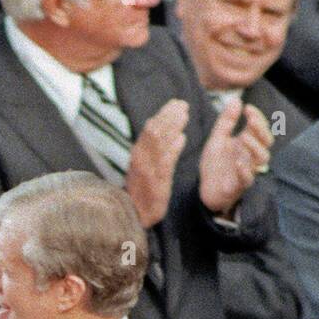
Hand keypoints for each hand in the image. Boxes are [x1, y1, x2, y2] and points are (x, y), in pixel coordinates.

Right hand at [125, 98, 188, 227]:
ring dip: (171, 127)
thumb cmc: (142, 191)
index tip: (176, 103)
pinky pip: (164, 163)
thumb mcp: (145, 168)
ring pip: (159, 143)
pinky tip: (181, 139)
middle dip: (169, 116)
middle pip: (154, 131)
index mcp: (138, 153)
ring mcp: (148, 170)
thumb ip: (155, 151)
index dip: (163, 114)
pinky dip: (172, 150)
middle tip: (183, 104)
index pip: (150, 128)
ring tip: (184, 116)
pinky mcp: (157, 183)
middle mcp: (141, 159)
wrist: (134, 215)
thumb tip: (174, 134)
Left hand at [199, 99, 272, 214]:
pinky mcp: (239, 185)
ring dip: (255, 147)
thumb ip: (226, 121)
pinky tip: (237, 162)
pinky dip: (244, 170)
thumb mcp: (217, 138)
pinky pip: (248, 178)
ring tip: (243, 138)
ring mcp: (247, 169)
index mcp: (247, 142)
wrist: (206, 189)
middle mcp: (251, 155)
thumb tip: (236, 100)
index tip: (247, 108)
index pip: (260, 127)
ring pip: (263, 158)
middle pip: (267, 141)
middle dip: (261, 129)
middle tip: (250, 120)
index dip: (257, 116)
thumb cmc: (215, 164)